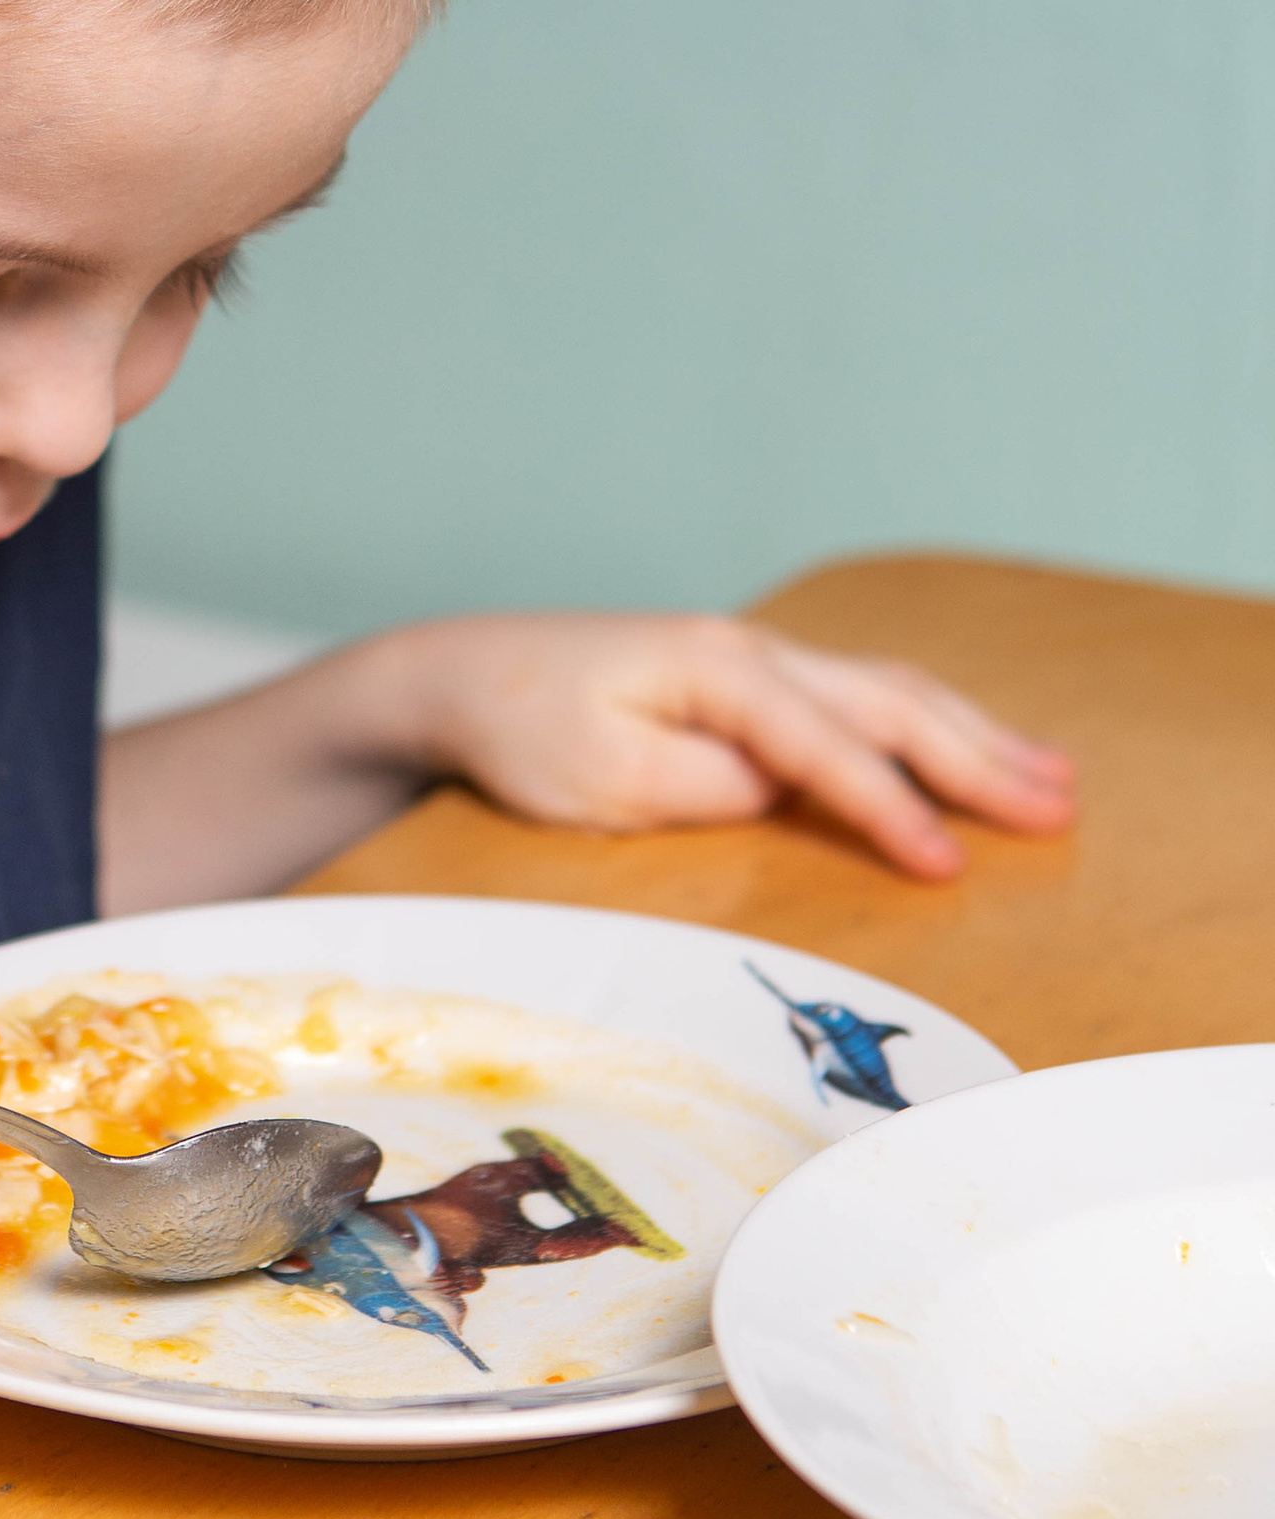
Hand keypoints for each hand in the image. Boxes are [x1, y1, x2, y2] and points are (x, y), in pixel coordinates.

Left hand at [399, 612, 1075, 877]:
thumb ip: (707, 787)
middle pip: (889, 703)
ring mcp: (752, 658)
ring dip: (972, 735)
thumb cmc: (520, 731)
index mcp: (717, 670)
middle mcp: (749, 651)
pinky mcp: (745, 682)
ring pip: (887, 692)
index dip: (893, 809)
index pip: (829, 747)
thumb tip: (789, 791)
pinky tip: (969, 745)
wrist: (460, 675)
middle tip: (1060, 811)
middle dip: (978, 759)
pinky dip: (926, 723)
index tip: (950, 867)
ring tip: (1053, 777)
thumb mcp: (603, 780)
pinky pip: (858, 699)